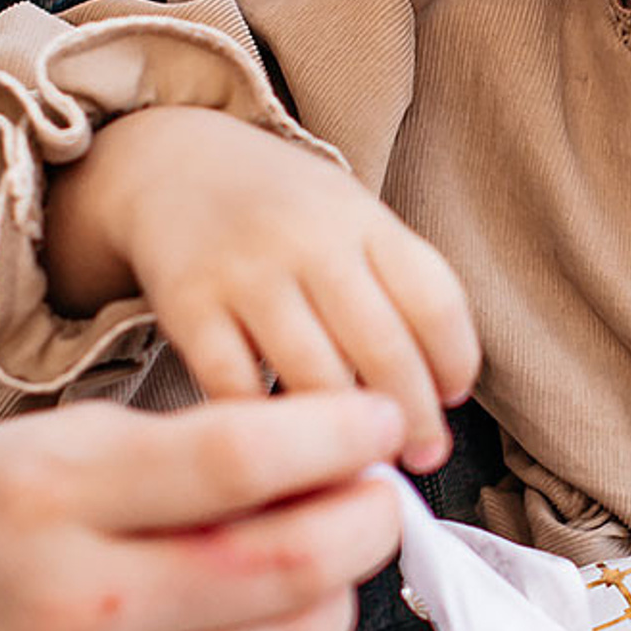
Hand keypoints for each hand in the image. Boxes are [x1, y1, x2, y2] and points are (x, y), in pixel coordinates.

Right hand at [0, 387, 408, 630]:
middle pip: (292, 565)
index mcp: (50, 497)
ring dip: (343, 595)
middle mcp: (78, 608)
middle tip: (373, 493)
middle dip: (368, 518)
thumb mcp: (48, 443)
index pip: (237, 460)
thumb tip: (335, 446)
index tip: (379, 422)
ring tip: (320, 560)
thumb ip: (184, 442)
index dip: (338, 434)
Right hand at [46, 103, 478, 473]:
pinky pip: (238, 390)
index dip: (456, 362)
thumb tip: (443, 393)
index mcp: (364, 220)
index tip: (452, 398)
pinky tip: (286, 447)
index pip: (435, 302)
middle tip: (420, 457)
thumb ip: (398, 287)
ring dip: (347, 440)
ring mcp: (246, 274)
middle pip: (384, 349)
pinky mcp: (189, 307)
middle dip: (413, 420)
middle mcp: (309, 241)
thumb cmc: (283, 212)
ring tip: (361, 463)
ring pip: (317, 378)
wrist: (174, 167)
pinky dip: (268, 430)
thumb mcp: (352, 219)